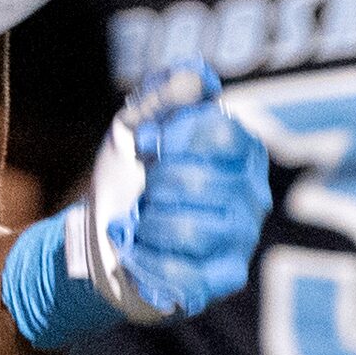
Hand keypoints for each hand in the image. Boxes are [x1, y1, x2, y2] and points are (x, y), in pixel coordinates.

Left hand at [71, 63, 272, 324]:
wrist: (103, 233)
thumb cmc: (129, 174)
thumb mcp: (135, 125)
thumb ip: (163, 94)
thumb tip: (196, 76)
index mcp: (240, 150)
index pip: (220, 134)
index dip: (173, 139)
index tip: (148, 145)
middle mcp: (252, 193)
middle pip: (203, 183)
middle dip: (155, 186)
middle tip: (144, 190)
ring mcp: (242, 238)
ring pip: (194, 230)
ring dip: (150, 225)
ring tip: (140, 223)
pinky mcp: (225, 278)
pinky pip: (185, 272)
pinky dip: (147, 260)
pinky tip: (138, 250)